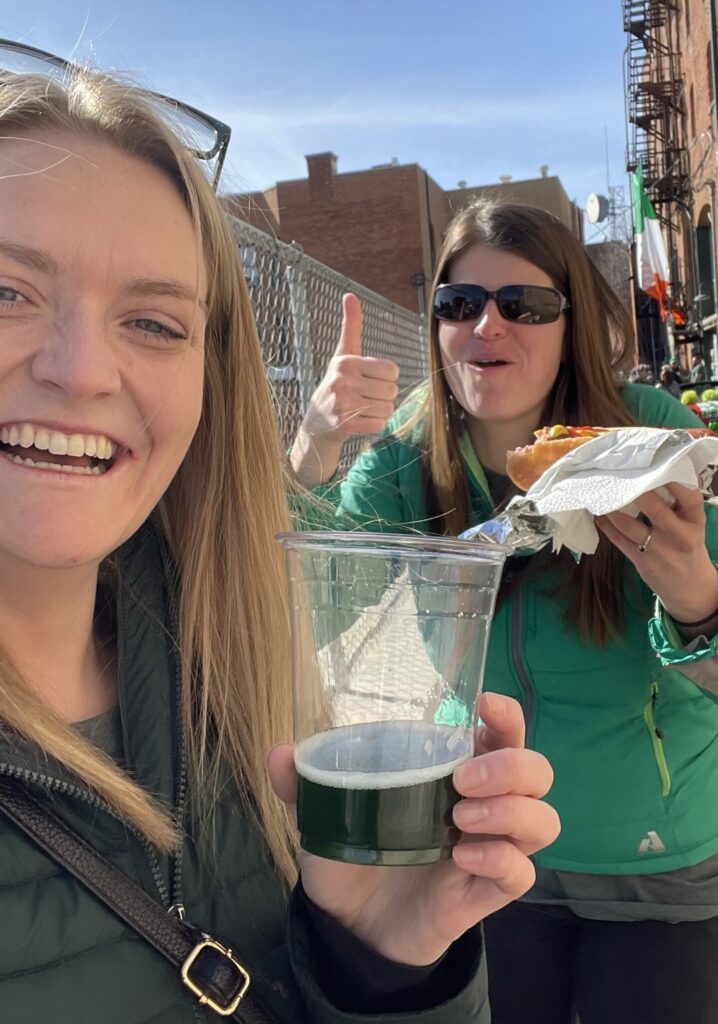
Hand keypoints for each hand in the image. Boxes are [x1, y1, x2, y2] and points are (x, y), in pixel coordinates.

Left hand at [268, 692, 559, 966]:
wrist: (349, 927)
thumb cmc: (352, 856)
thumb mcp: (321, 817)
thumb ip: (301, 785)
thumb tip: (279, 752)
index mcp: (454, 772)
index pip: (503, 734)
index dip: (507, 716)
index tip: (486, 703)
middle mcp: (484, 806)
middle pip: (537, 772)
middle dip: (511, 766)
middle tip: (462, 779)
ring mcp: (490, 850)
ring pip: (543, 821)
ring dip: (511, 811)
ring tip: (459, 819)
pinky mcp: (486, 894)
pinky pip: (521, 873)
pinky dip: (501, 860)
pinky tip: (463, 857)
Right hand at [289, 293, 399, 485]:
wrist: (316, 422)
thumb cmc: (336, 383)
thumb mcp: (343, 354)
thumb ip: (351, 326)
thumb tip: (350, 295)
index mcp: (346, 362)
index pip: (392, 369)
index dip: (387, 377)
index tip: (370, 379)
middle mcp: (342, 381)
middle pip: (392, 390)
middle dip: (384, 396)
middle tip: (366, 396)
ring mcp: (342, 405)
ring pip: (387, 409)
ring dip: (380, 411)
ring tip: (363, 408)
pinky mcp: (344, 425)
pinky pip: (379, 425)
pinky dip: (374, 425)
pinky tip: (360, 420)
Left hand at [596, 482, 717, 622]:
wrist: (691, 588)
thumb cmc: (689, 547)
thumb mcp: (693, 525)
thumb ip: (681, 503)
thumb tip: (666, 468)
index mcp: (695, 521)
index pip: (688, 496)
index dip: (671, 479)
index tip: (653, 465)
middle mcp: (680, 536)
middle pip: (654, 508)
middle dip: (634, 490)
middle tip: (618, 475)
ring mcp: (660, 551)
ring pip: (629, 525)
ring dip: (612, 508)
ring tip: (601, 493)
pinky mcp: (643, 563)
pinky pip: (620, 541)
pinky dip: (607, 526)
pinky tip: (599, 515)